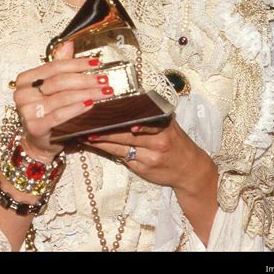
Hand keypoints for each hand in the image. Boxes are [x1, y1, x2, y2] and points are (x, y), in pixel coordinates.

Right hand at [12, 41, 113, 160]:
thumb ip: (60, 66)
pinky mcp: (35, 127)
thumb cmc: (47, 111)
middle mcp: (23, 94)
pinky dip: (77, 108)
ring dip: (87, 93)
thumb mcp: (52, 87)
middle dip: (85, 79)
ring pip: (62, 97)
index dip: (77, 63)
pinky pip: (60, 114)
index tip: (96, 63)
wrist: (39, 141)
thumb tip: (69, 44)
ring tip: (104, 91)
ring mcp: (27, 111)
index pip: (54, 66)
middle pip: (59, 81)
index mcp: (26, 79)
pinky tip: (90, 104)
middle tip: (104, 79)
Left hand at [80, 117, 209, 190]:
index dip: (117, 113)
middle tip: (85, 121)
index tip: (101, 107)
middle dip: (103, 128)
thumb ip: (149, 115)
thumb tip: (122, 104)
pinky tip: (94, 145)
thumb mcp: (167, 123)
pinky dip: (106, 150)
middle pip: (124, 132)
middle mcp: (158, 138)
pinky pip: (121, 157)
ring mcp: (150, 155)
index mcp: (162, 122)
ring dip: (100, 140)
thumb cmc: (175, 141)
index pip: (136, 116)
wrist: (189, 168)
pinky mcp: (143, 168)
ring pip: (120, 146)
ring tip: (84, 134)